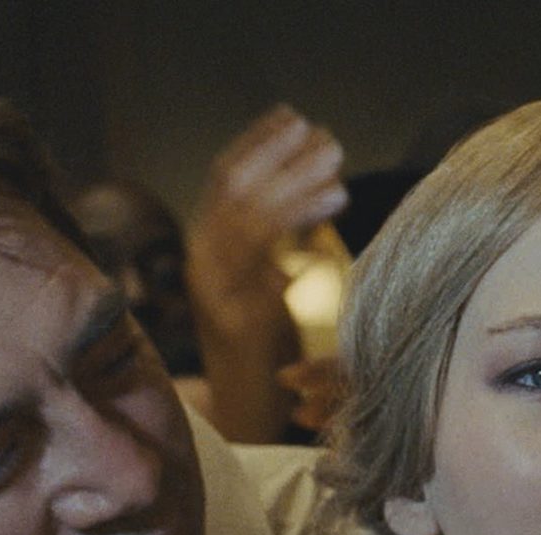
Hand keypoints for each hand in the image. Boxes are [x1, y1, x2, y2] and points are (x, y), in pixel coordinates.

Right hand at [186, 105, 348, 443]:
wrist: (244, 411)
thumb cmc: (270, 346)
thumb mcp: (274, 279)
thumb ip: (286, 239)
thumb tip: (321, 190)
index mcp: (208, 245)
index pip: (225, 177)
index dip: (259, 144)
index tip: (294, 117)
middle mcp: (202, 261)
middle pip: (235, 191)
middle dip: (282, 159)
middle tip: (327, 138)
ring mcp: (213, 290)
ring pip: (249, 221)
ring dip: (295, 191)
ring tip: (338, 172)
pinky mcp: (234, 320)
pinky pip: (266, 266)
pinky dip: (299, 237)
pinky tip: (332, 221)